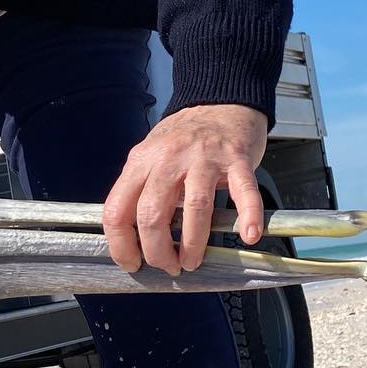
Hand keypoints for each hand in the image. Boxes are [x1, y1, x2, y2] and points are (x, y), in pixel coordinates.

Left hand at [103, 104, 267, 276]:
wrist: (221, 102)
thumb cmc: (185, 137)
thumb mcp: (150, 157)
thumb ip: (140, 189)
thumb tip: (132, 238)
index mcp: (141, 161)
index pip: (117, 210)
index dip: (121, 245)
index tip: (132, 263)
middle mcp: (168, 158)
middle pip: (151, 214)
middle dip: (157, 251)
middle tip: (168, 265)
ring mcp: (203, 158)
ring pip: (194, 207)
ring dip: (192, 244)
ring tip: (192, 261)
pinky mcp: (236, 158)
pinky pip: (243, 191)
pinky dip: (248, 215)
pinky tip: (249, 234)